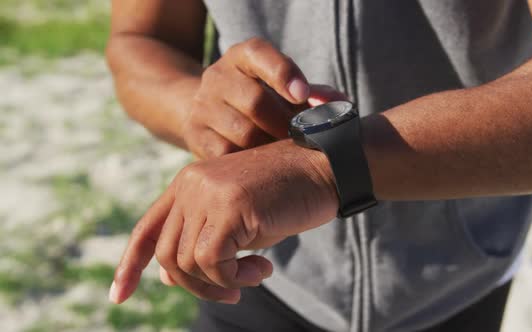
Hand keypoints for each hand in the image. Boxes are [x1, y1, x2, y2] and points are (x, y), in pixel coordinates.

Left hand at [109, 140, 338, 303]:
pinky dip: (235, 278)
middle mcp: (190, 184)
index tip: (118, 296)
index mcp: (188, 184)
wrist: (327, 167)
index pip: (148, 229)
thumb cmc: (288, 196)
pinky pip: (213, 262)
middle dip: (196, 285)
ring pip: (187, 262)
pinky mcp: (229, 205)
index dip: (130, 264)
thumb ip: (203, 243)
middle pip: (167, 254)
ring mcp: (207, 192)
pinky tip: (263, 268)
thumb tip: (168, 277)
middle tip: (235, 290)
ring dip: (221, 283)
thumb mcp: (240, 224)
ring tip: (255, 275)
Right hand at [182, 37, 347, 158]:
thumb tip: (340, 104)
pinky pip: (227, 154)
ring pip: (242, 133)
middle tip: (299, 139)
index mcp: (242, 57)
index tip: (302, 94)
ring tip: (283, 153)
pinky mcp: (195, 134)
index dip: (283, 73)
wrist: (211, 112)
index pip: (259, 54)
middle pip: (255, 101)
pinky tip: (261, 164)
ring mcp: (203, 106)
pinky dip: (249, 162)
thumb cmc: (263, 100)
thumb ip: (315, 95)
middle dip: (283, 124)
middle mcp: (218, 76)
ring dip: (269, 147)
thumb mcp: (285, 90)